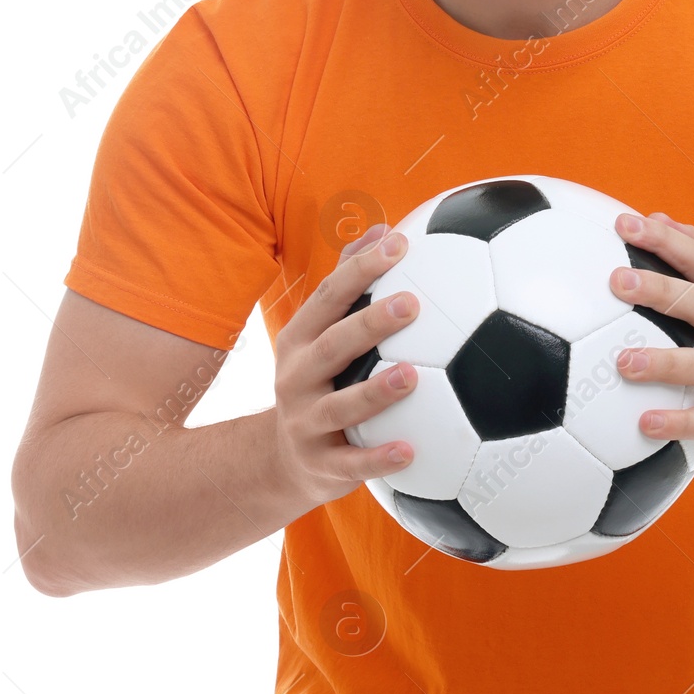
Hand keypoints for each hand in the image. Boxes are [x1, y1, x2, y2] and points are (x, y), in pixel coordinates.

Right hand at [269, 223, 418, 512]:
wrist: (281, 460)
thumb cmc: (319, 379)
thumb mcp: (320, 332)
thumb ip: (348, 282)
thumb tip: (384, 228)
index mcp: (299, 339)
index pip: (328, 297)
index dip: (360, 268)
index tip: (398, 244)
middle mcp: (296, 378)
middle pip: (332, 346)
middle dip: (369, 324)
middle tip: (412, 304)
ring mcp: (306, 424)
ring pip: (340, 407)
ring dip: (375, 391)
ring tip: (412, 376)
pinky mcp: (322, 466)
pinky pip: (352, 465)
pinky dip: (379, 459)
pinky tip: (412, 451)